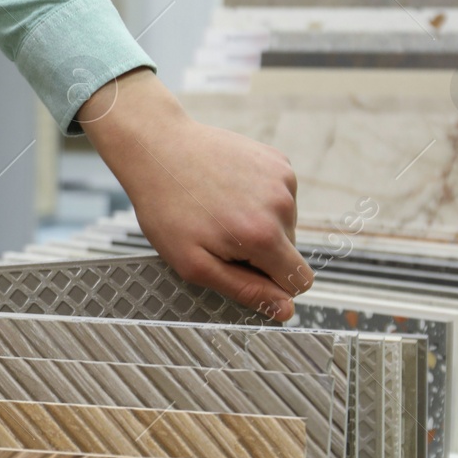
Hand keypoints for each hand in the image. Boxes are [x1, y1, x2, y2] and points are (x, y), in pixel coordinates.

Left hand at [79, 68, 310, 319]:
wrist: (158, 147)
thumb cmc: (167, 208)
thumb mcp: (194, 264)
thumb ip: (245, 290)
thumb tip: (286, 311)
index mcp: (264, 236)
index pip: (299, 281)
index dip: (272, 286)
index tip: (240, 272)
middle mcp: (282, 205)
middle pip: (290, 253)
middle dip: (260, 253)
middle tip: (217, 236)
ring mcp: (283, 178)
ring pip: (286, 224)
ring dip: (259, 224)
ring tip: (219, 210)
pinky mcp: (278, 160)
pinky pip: (280, 196)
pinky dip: (259, 199)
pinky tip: (228, 190)